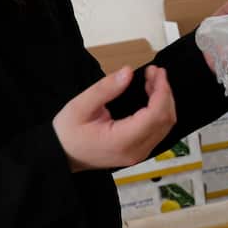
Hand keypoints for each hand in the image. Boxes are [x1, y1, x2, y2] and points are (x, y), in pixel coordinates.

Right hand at [54, 66, 176, 171]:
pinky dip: (159, 110)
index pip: (155, 116)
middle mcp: (135, 151)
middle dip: (165, 93)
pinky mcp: (139, 151)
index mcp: (122, 141)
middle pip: (165, 120)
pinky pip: (158, 130)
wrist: (62, 155)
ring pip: (165, 126)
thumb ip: (106, 89)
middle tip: (154, 72)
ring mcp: (139, 154)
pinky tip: (151, 95)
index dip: (161, 91)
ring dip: (163, 101)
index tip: (156, 72)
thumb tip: (128, 72)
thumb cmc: (68, 133)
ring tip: (153, 80)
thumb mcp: (80, 106)